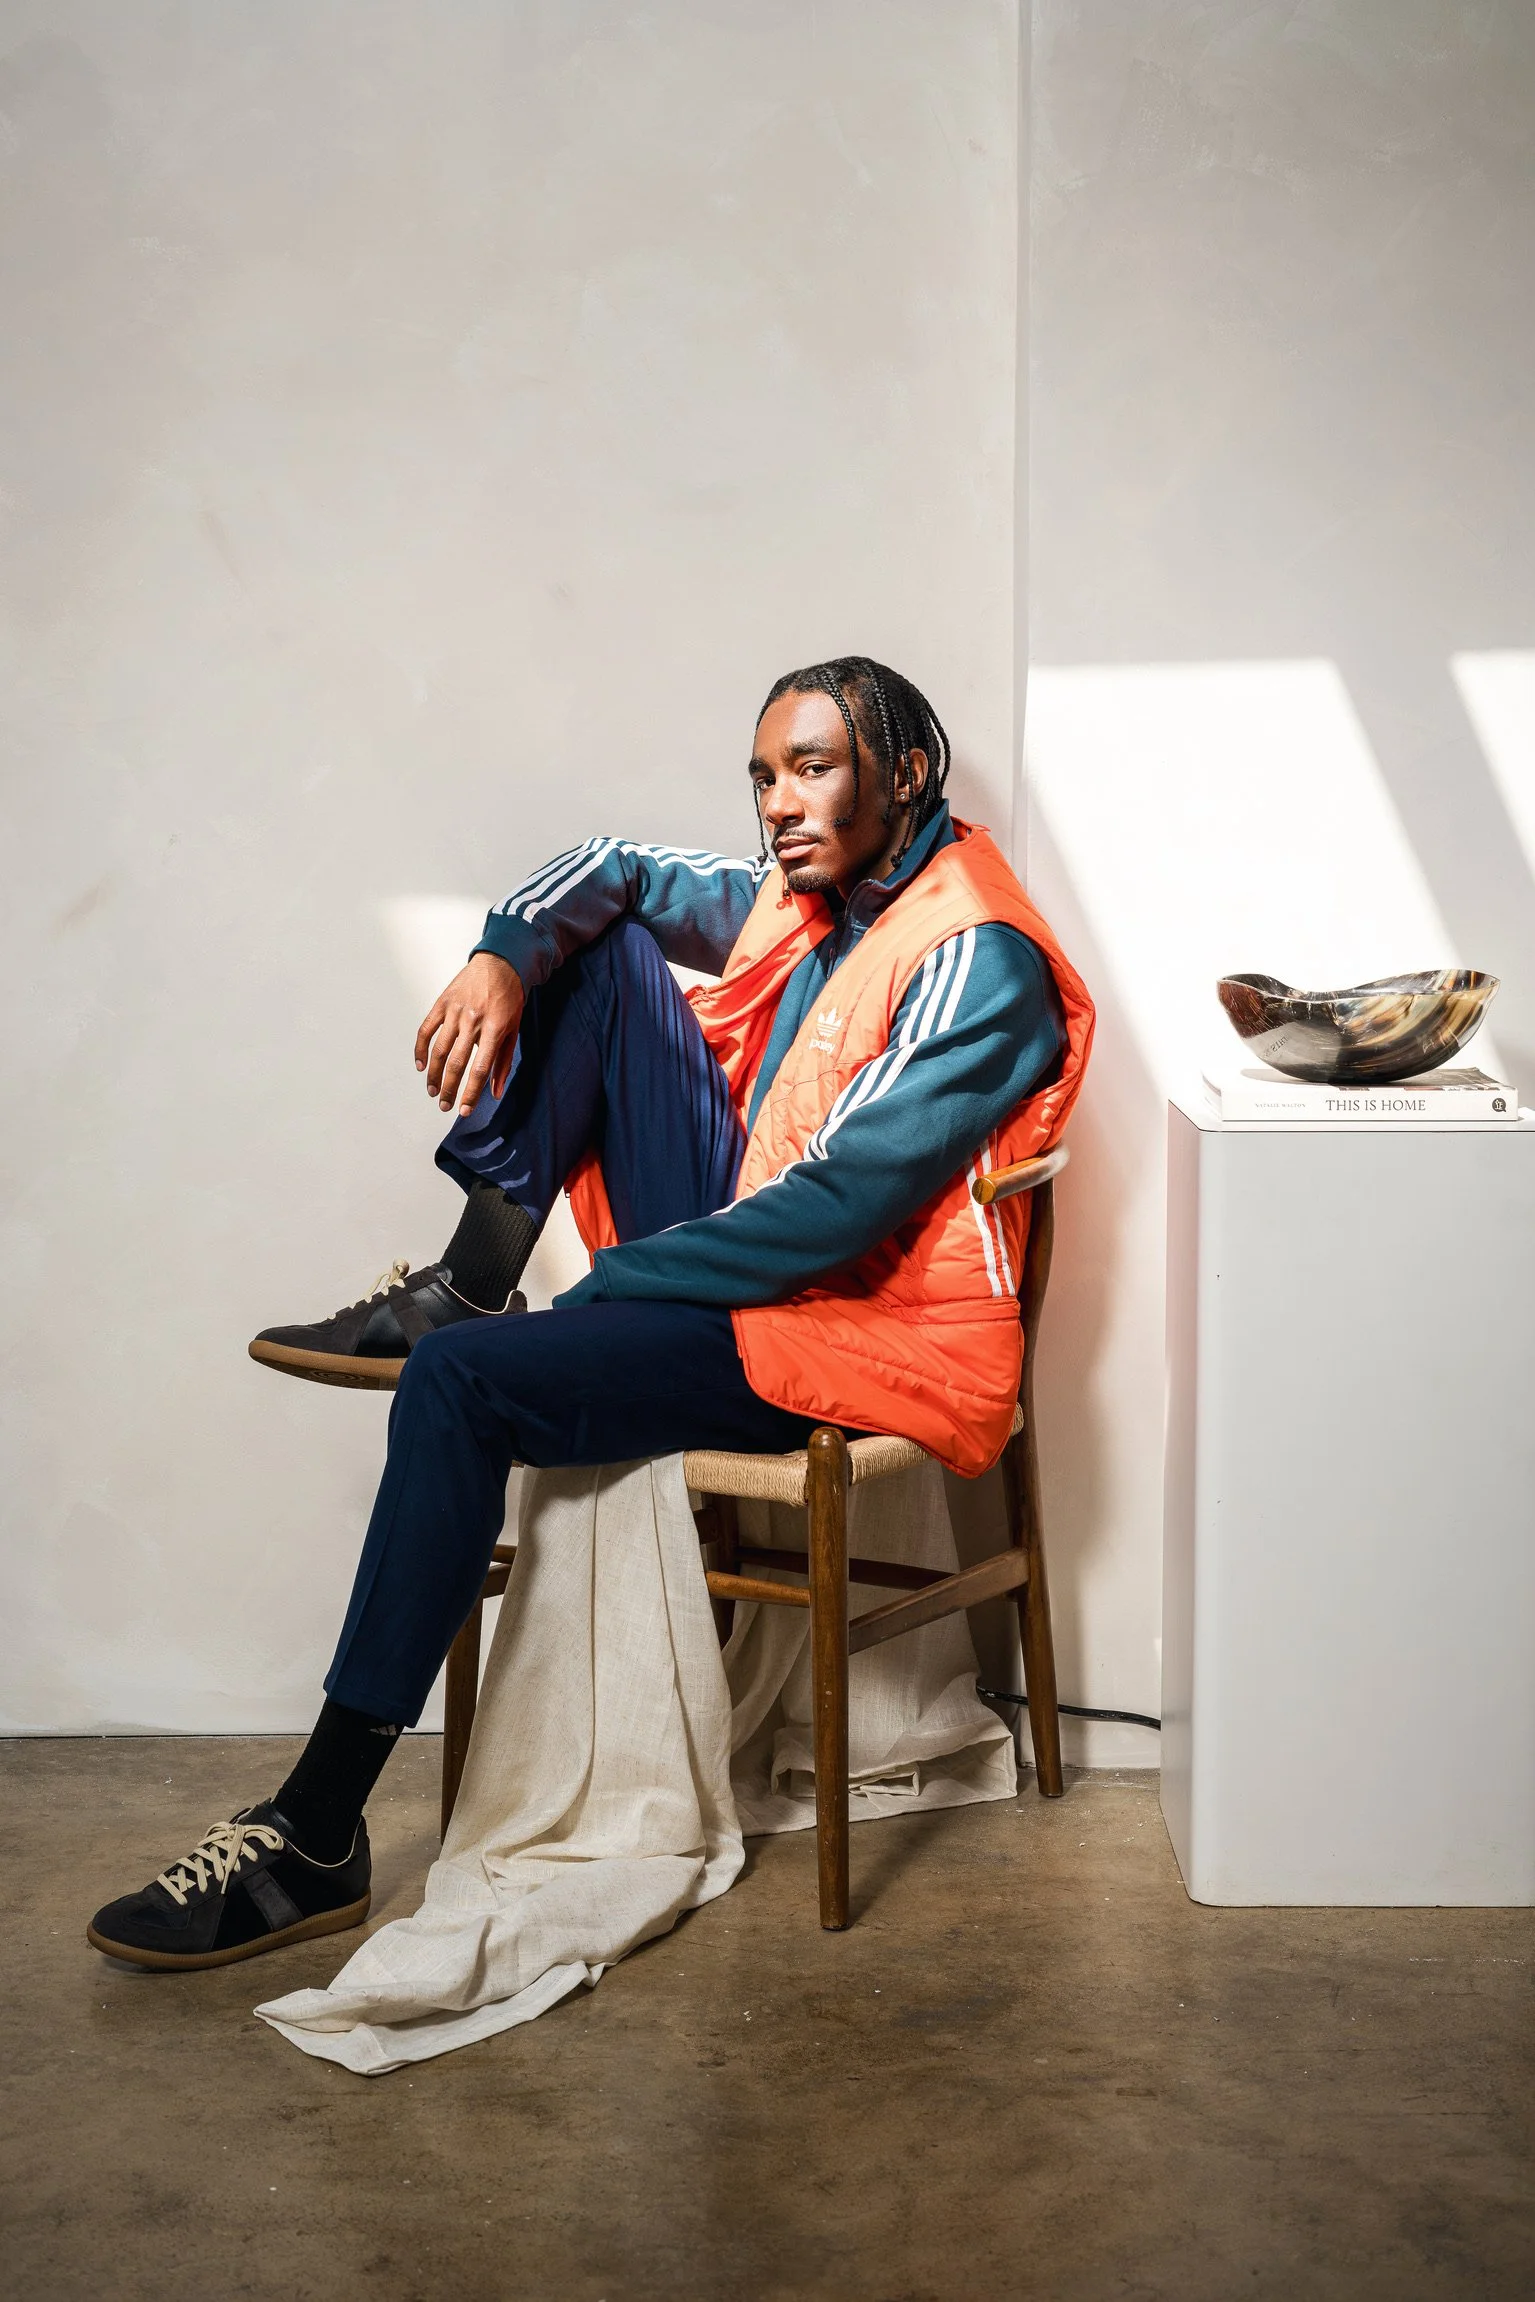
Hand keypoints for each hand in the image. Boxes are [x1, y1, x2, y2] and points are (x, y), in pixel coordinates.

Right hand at [415, 952, 524, 1114]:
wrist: (500, 963)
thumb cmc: (509, 998)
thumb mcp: (515, 1029)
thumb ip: (504, 1062)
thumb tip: (496, 1093)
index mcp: (494, 1028)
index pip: (480, 1068)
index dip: (471, 1093)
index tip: (465, 1110)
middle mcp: (473, 1020)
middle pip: (457, 1063)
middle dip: (449, 1089)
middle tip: (444, 1105)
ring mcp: (455, 1011)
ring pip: (439, 1049)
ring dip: (433, 1074)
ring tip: (432, 1091)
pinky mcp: (443, 1003)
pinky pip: (426, 1029)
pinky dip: (420, 1048)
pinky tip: (420, 1065)